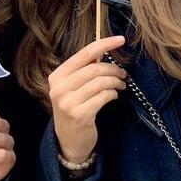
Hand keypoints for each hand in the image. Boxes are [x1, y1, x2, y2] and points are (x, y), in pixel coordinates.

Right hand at [48, 35, 125, 163]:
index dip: (104, 44)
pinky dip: (113, 94)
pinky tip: (114, 96)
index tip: (121, 40)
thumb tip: (105, 51)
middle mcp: (59, 88)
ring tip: (121, 85)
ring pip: (100, 82)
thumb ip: (84, 71)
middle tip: (123, 74)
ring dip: (116, 82)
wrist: (69, 140)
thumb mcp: (73, 88)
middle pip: (94, 69)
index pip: (84, 54)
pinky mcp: (79, 115)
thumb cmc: (75, 109)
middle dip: (114, 69)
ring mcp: (67, 102)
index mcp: (57, 76)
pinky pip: (103, 97)